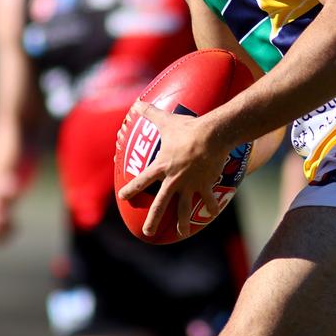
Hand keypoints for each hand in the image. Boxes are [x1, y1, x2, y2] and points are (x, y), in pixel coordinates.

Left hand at [117, 102, 225, 238]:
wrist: (211, 135)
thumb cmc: (187, 128)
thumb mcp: (166, 120)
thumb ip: (150, 113)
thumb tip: (137, 103)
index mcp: (162, 167)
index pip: (142, 181)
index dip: (131, 189)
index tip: (123, 197)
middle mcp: (174, 179)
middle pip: (161, 204)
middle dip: (153, 219)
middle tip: (147, 232)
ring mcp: (190, 184)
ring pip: (184, 208)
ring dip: (182, 221)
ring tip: (180, 232)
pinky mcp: (205, 184)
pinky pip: (208, 198)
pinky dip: (210, 206)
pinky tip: (211, 213)